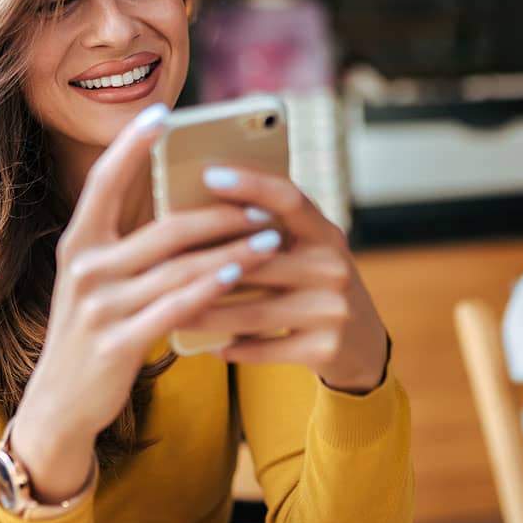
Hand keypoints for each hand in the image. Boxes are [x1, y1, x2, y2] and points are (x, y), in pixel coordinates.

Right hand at [12, 107, 282, 500]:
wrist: (59, 401)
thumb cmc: (90, 327)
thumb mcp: (96, 279)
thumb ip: (127, 241)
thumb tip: (180, 201)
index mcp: (78, 242)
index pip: (104, 181)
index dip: (131, 144)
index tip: (163, 113)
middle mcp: (84, 267)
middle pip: (163, 227)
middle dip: (220, 212)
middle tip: (263, 202)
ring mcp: (99, 306)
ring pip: (179, 267)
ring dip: (231, 250)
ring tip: (270, 238)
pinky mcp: (118, 341)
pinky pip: (177, 307)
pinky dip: (213, 288)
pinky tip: (241, 275)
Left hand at [183, 166, 388, 393]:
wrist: (362, 347)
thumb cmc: (313, 286)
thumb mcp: (305, 252)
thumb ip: (267, 233)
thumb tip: (195, 210)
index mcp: (325, 233)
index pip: (289, 198)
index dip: (251, 183)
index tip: (208, 173)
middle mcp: (334, 266)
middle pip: (259, 261)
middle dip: (206, 264)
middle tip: (159, 263)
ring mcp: (334, 309)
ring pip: (254, 310)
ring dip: (207, 313)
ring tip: (170, 311)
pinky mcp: (326, 349)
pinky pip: (264, 348)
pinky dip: (233, 348)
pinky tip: (208, 346)